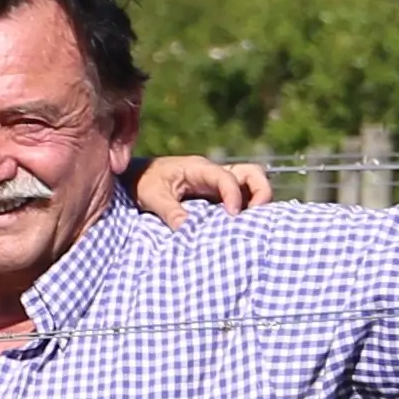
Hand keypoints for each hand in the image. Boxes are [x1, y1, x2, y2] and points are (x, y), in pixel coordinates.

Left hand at [134, 157, 272, 230]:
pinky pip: (242, 200)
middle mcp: (215, 174)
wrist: (137, 179)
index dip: (234, 195)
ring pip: (252, 185)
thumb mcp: (152, 195)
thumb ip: (169, 211)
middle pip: (252, 173)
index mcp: (200, 169)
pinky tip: (243, 230)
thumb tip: (186, 229)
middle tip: (257, 216)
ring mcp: (219, 185)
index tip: (233, 215)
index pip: (227, 177)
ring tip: (253, 225)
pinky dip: (248, 212)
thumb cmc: (144, 182)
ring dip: (258, 201)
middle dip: (261, 191)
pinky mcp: (219, 198)